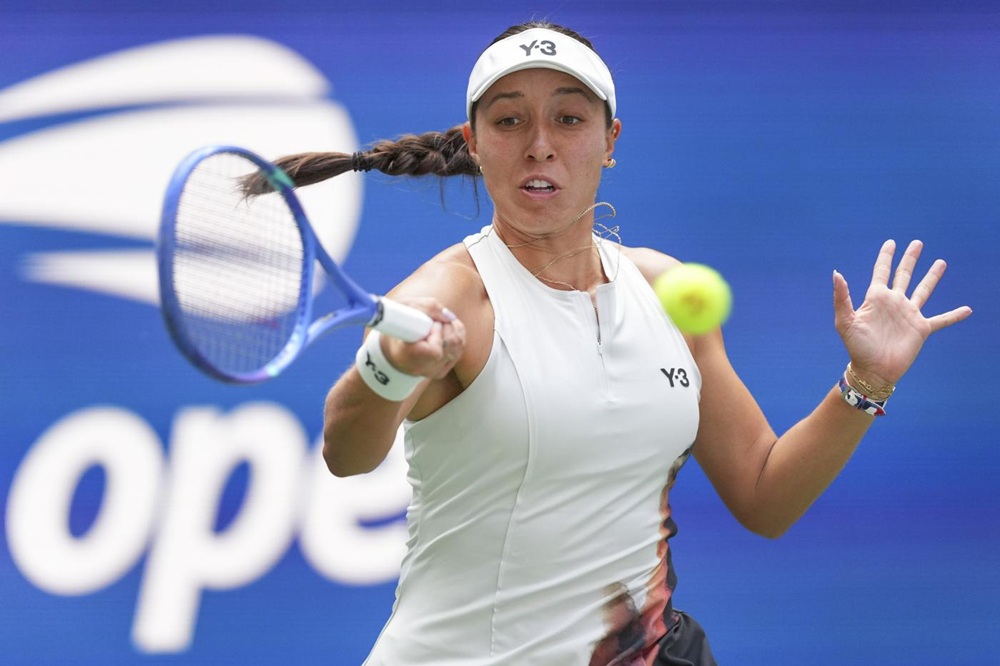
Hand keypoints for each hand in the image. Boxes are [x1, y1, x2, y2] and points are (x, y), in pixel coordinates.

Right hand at [379, 297, 465, 379]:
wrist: (390, 347)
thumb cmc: (396, 325)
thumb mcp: (405, 307)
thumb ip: (428, 307)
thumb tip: (449, 316)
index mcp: (405, 354)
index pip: (434, 351)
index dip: (437, 333)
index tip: (431, 323)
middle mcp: (420, 368)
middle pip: (451, 345)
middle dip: (448, 326)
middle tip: (435, 320)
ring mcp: (431, 372)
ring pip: (458, 347)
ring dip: (454, 329)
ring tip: (440, 323)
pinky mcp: (440, 372)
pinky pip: (459, 352)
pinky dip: (456, 337)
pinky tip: (445, 331)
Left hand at [833, 239, 971, 387]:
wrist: (873, 370)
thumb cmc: (856, 347)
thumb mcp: (846, 321)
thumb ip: (841, 297)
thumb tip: (836, 273)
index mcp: (876, 298)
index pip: (881, 271)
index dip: (886, 256)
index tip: (891, 243)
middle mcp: (894, 303)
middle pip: (904, 275)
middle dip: (910, 259)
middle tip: (917, 243)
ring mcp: (909, 315)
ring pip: (923, 290)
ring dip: (932, 277)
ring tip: (941, 262)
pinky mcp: (921, 329)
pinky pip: (941, 320)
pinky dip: (954, 315)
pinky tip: (967, 310)